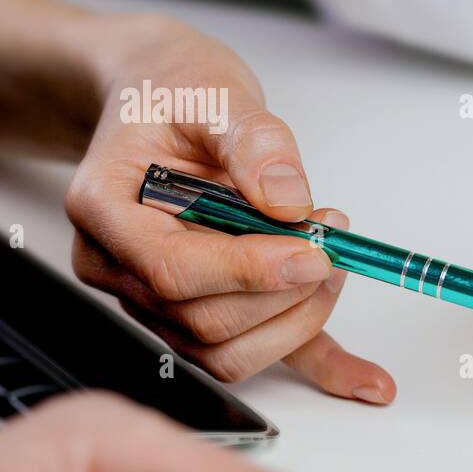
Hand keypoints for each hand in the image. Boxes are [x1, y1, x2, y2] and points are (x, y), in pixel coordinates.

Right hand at [65, 15, 394, 403]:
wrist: (162, 96)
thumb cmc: (174, 91)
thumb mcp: (214, 91)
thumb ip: (255, 142)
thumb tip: (289, 202)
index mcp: (106, 209)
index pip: (173, 270)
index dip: (249, 271)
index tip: (311, 251)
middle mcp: (121, 265)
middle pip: (203, 320)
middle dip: (283, 290)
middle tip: (332, 238)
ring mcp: (158, 296)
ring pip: (228, 349)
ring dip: (299, 318)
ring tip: (335, 260)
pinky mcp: (208, 305)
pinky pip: (261, 350)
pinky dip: (319, 366)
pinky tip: (367, 380)